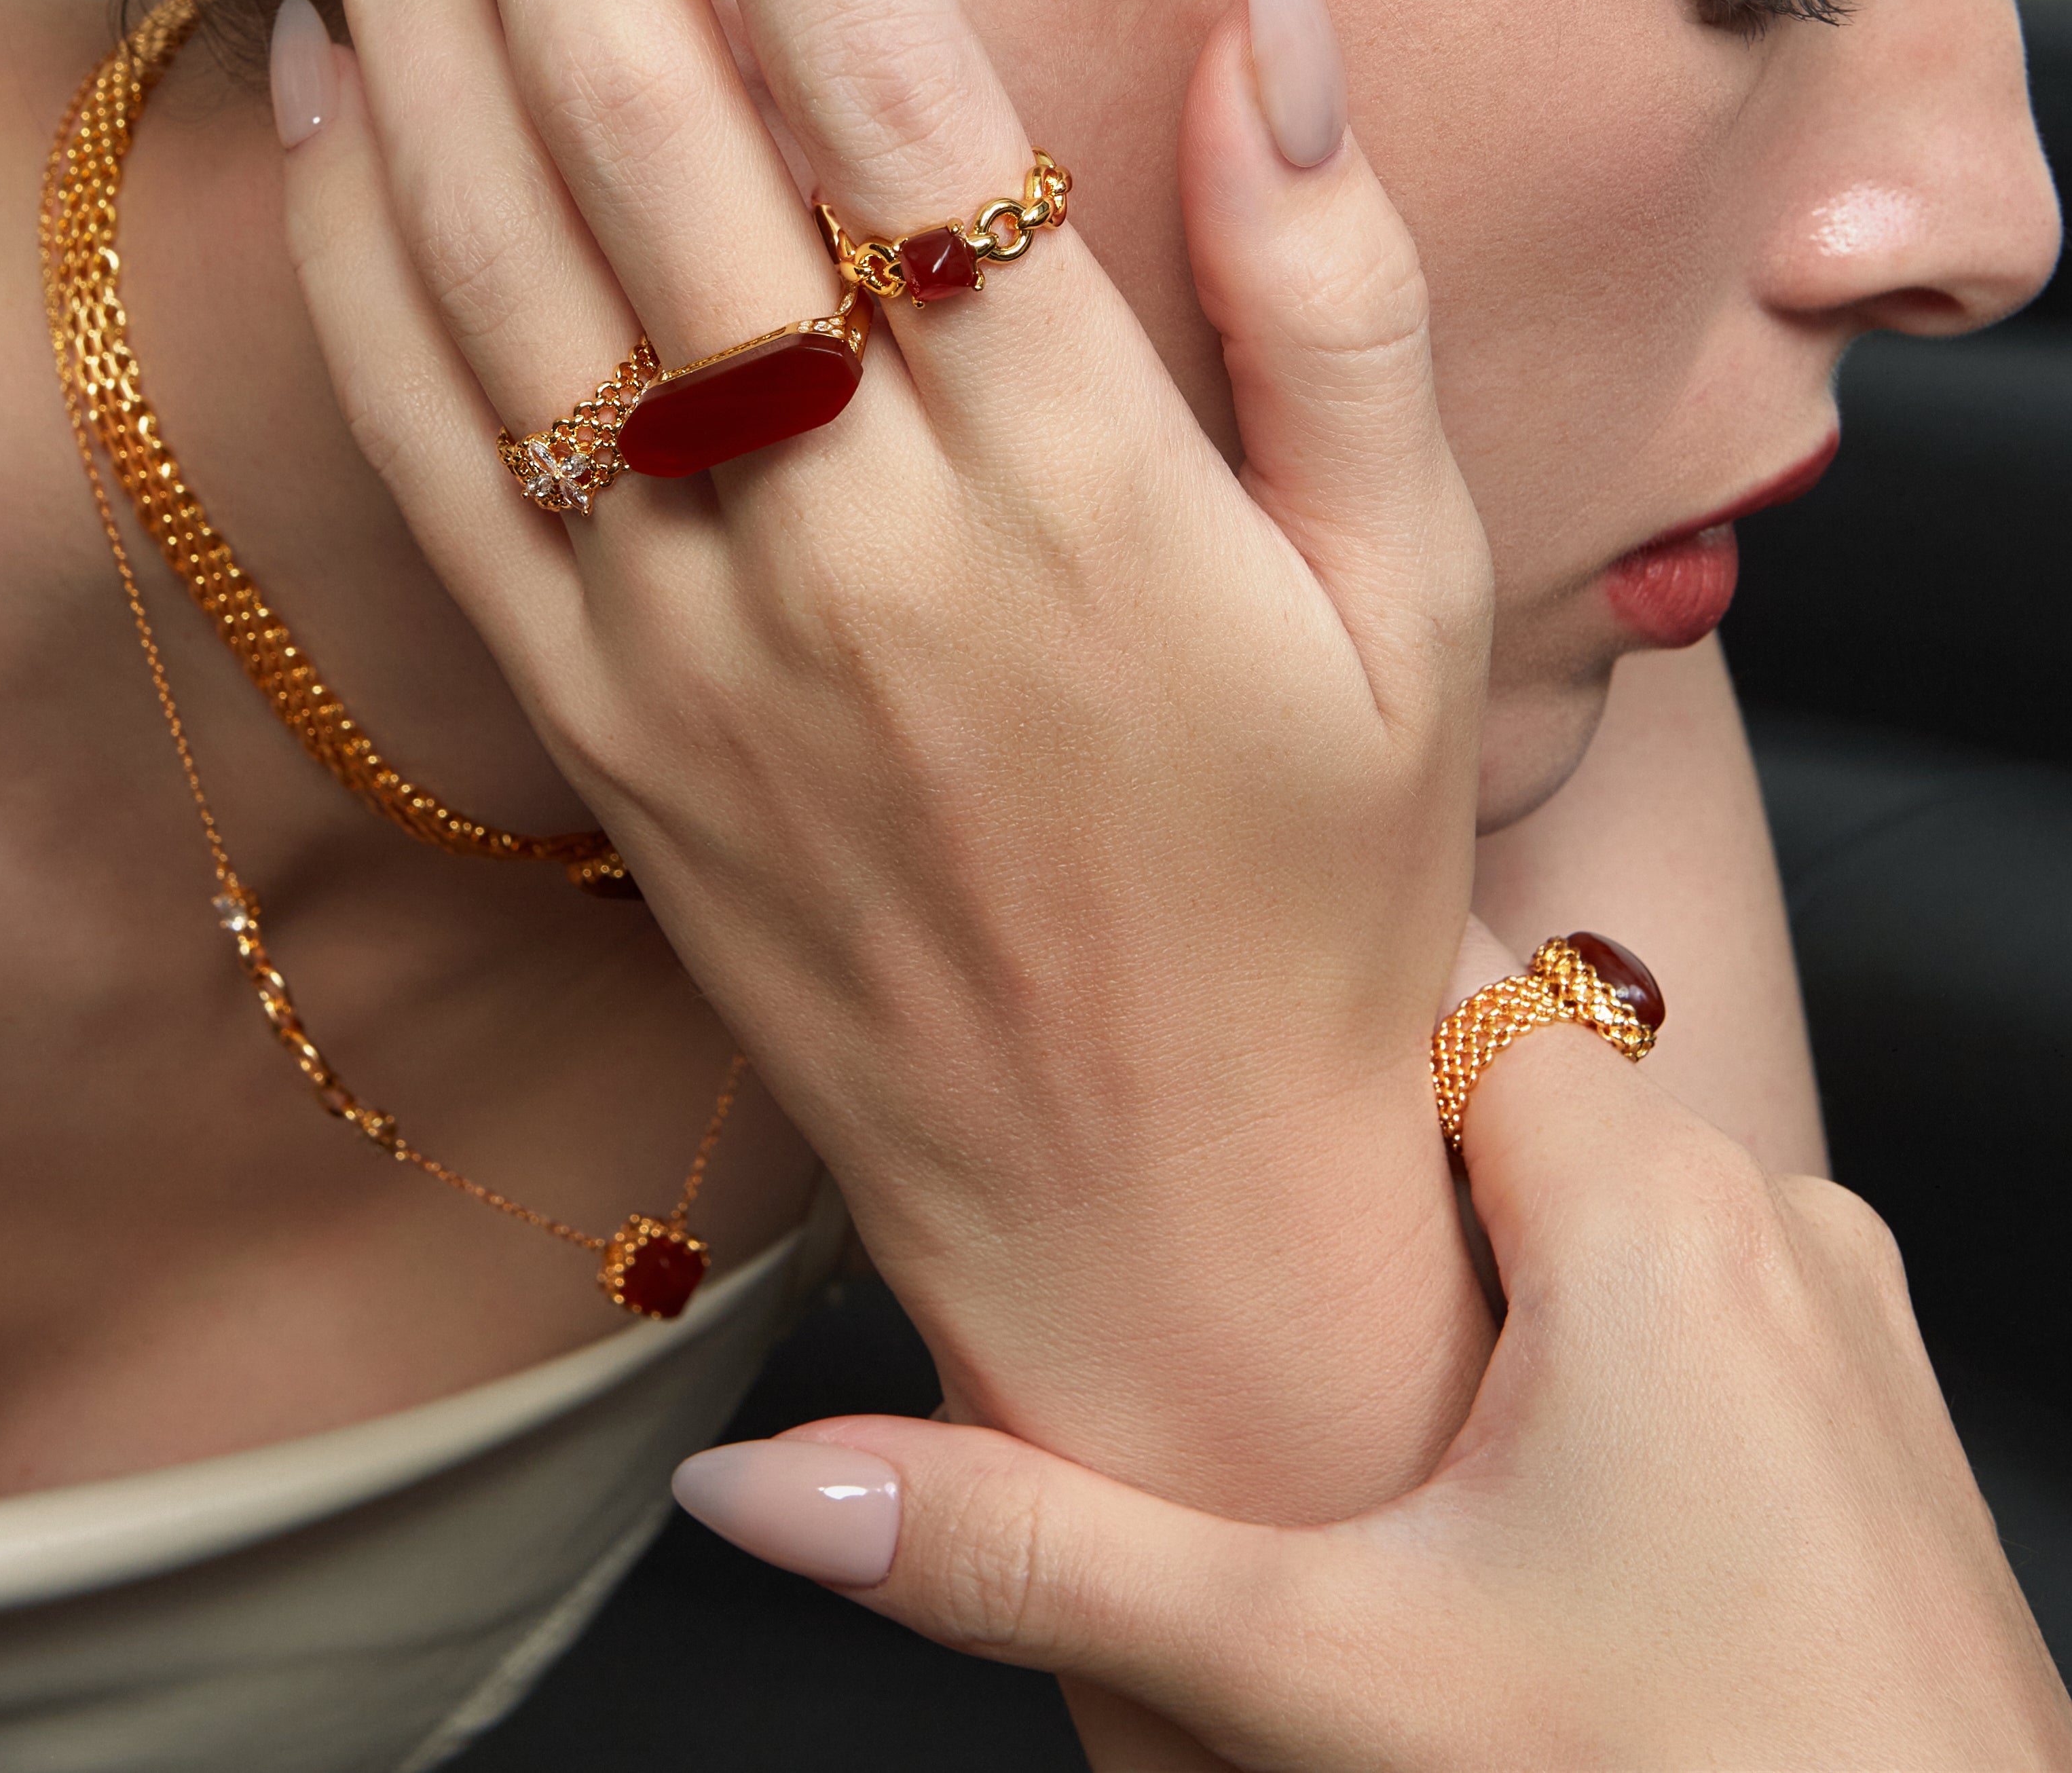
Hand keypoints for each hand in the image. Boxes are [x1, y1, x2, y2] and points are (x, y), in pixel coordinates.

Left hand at [279, 0, 1493, 1516]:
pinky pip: (439, 440)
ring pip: (497, 248)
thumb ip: (1335, 283)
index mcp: (1080, 486)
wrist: (1155, 1205)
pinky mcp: (602, 724)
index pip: (888, 76)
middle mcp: (858, 540)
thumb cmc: (1311, 882)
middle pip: (650, 116)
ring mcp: (696, 639)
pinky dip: (357, 234)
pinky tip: (326, 62)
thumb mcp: (1411, 590)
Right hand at [675, 933, 2070, 1772]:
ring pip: (1606, 1191)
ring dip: (1472, 1249)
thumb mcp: (1324, 1677)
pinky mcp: (1870, 1419)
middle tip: (1221, 1232)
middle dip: (1361, 1150)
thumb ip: (1038, 1555)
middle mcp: (1777, 1218)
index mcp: (1656, 1208)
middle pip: (1513, 1082)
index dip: (1297, 997)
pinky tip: (1500, 1471)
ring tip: (1346, 1368)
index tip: (1179, 1039)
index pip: (1444, 967)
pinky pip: (1694, 1289)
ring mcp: (1843, 1319)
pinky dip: (1581, 1328)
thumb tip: (774, 1488)